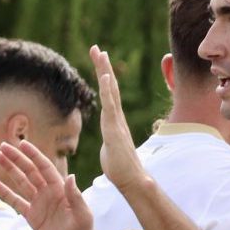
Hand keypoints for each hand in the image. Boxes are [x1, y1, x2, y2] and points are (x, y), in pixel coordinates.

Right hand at [0, 140, 97, 229]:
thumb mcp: (82, 214)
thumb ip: (74, 196)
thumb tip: (70, 176)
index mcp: (60, 189)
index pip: (44, 167)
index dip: (33, 155)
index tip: (22, 144)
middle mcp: (48, 192)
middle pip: (29, 171)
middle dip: (17, 158)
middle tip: (3, 147)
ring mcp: (39, 204)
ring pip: (21, 183)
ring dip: (10, 170)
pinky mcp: (32, 216)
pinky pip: (17, 202)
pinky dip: (7, 193)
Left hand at [90, 45, 148, 194]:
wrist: (133, 181)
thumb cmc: (121, 170)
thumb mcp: (110, 152)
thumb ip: (109, 144)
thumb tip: (108, 144)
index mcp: (114, 122)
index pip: (108, 95)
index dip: (103, 78)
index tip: (99, 61)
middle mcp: (116, 118)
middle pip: (109, 87)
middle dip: (103, 67)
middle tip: (96, 48)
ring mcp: (117, 122)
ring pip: (110, 92)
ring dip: (104, 72)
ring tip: (99, 54)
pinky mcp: (115, 129)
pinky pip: (111, 106)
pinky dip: (108, 90)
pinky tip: (105, 77)